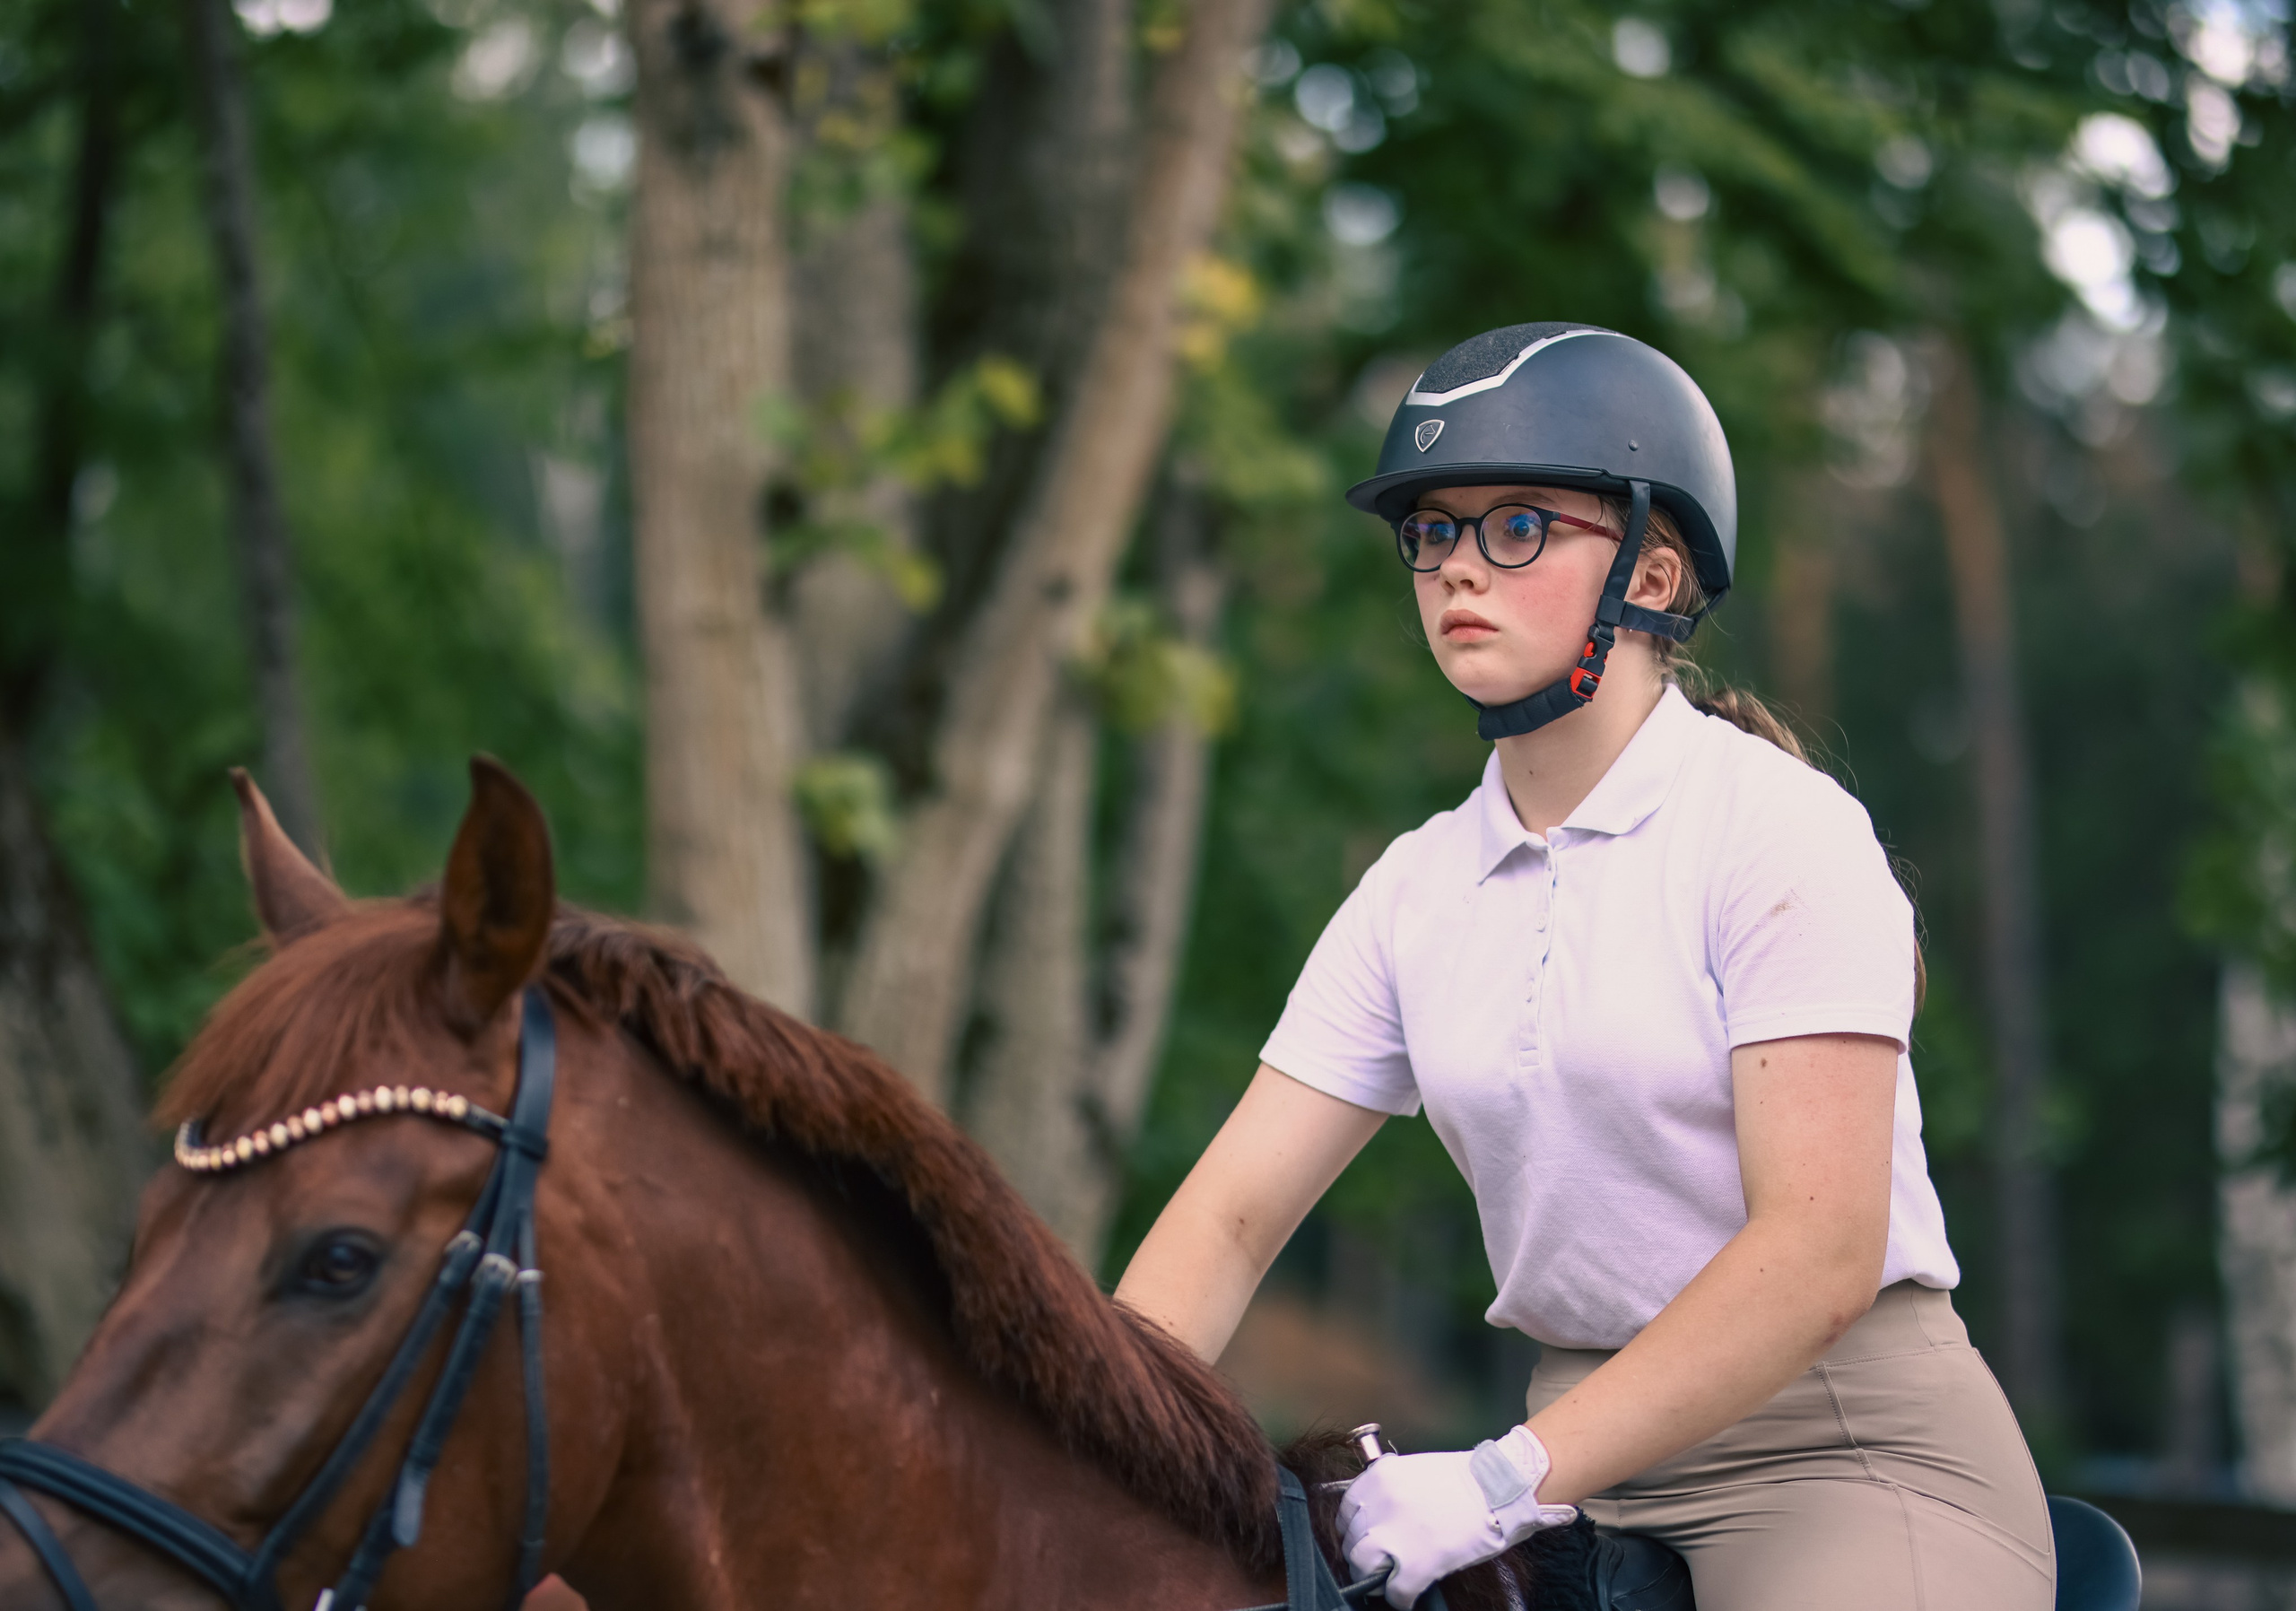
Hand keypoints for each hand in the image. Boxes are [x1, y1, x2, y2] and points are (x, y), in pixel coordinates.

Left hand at [1336, 1427, 1577, 1607]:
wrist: (1499, 1487)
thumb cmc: (1464, 1479)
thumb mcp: (1414, 1471)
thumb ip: (1388, 1490)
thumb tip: (1374, 1515)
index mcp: (1378, 1478)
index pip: (1346, 1512)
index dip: (1356, 1530)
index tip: (1364, 1538)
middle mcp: (1380, 1504)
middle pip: (1352, 1541)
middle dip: (1363, 1555)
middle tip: (1378, 1562)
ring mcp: (1396, 1536)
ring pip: (1362, 1567)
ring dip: (1373, 1578)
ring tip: (1389, 1580)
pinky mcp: (1417, 1564)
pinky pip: (1394, 1593)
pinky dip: (1400, 1599)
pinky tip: (1410, 1595)